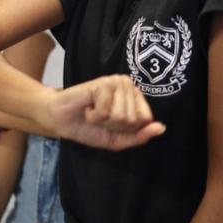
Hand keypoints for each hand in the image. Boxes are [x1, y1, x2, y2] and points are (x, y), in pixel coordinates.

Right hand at [45, 75, 165, 149]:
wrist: (61, 121)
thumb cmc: (89, 127)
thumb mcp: (118, 140)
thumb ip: (140, 136)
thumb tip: (161, 128)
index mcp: (136, 97)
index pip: (145, 120)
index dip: (126, 129)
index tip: (112, 124)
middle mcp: (128, 85)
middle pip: (132, 119)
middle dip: (113, 125)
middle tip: (99, 117)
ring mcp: (116, 82)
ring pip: (120, 116)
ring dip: (102, 121)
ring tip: (93, 112)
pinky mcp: (102, 83)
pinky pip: (105, 111)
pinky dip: (93, 116)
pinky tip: (87, 107)